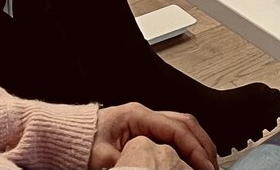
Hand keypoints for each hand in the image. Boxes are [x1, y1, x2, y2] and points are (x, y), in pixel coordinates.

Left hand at [88, 105, 215, 169]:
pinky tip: (191, 161)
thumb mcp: (104, 159)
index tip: (205, 167)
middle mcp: (144, 115)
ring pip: (182, 128)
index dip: (196, 148)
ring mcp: (144, 122)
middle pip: (186, 124)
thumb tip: (148, 169)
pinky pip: (172, 136)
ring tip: (207, 165)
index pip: (178, 129)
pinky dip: (186, 147)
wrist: (65, 136)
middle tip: (213, 167)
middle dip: (204, 146)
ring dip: (198, 145)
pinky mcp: (143, 131)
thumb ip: (127, 164)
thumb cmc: (80, 142)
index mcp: (138, 116)